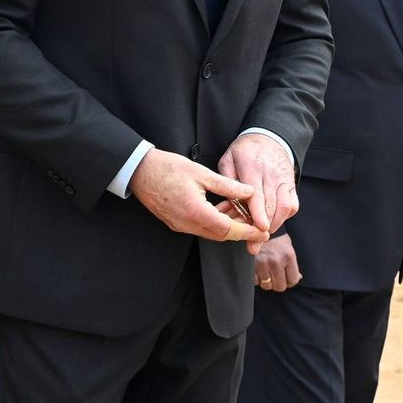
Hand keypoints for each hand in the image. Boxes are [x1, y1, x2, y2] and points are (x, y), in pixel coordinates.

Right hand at [129, 148, 266, 250]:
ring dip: (227, 225)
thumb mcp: (202, 173)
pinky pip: (200, 227)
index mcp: (196, 213)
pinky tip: (221, 208)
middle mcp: (188, 224)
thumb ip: (228, 186)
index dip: (248, 231)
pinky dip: (214, 221)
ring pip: (211, 232)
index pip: (229, 230)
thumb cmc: (167, 168)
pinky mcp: (175, 222)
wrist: (139, 171)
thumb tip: (249, 192)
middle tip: (256, 221)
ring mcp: (180, 226)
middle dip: (240, 229)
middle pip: (221, 235)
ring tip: (239, 209)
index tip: (263, 231)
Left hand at [218, 132, 298, 236]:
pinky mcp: (291, 185)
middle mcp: (271, 175)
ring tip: (261, 236)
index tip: (259, 227)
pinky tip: (273, 222)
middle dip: (264, 227)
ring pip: (284, 207)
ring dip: (274, 224)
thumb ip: (227, 180)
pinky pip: (293, 205)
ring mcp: (284, 180)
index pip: (257, 193)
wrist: (269, 137)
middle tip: (253, 244)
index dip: (258, 212)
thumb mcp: (229, 159)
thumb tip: (228, 202)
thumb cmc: (244, 151)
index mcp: (252, 167)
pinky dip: (284, 217)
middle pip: (271, 204)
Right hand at [253, 234, 301, 291]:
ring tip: (266, 272)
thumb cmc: (275, 238)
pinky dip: (256, 279)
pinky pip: (255, 281)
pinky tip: (257, 270)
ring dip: (266, 282)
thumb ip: (292, 264)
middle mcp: (276, 261)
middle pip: (280, 286)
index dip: (290, 281)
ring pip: (266, 286)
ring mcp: (262, 263)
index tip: (286, 278)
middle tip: (275, 277)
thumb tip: (298, 278)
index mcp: (288, 256)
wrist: (257, 227)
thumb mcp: (287, 247)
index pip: (293, 280)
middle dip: (278, 283)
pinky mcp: (250, 264)